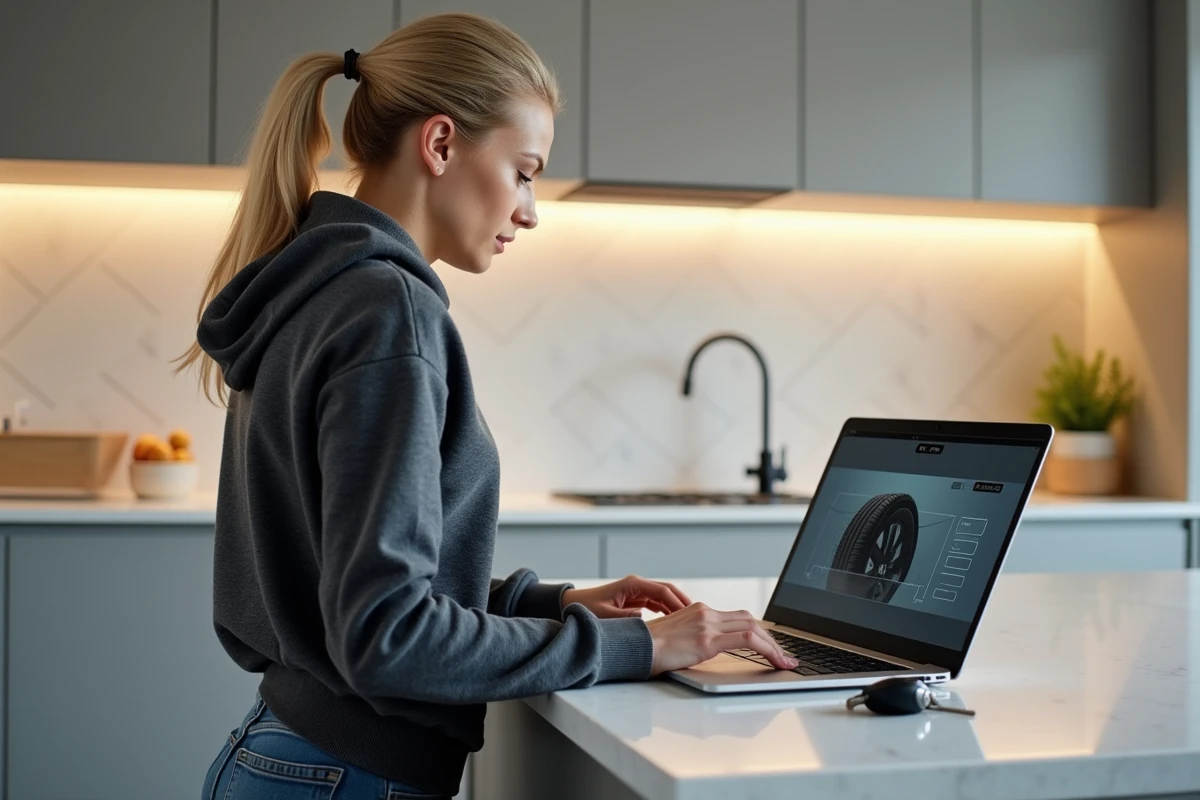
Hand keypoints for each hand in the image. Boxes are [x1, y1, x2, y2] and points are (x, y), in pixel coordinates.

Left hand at [561, 575, 690, 618]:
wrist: (572, 605)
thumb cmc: (587, 609)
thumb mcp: (606, 616)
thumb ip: (626, 618)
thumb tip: (645, 621)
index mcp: (632, 584)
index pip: (662, 591)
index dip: (677, 602)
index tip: (689, 614)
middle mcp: (637, 585)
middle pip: (666, 591)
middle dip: (682, 602)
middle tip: (696, 617)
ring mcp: (636, 591)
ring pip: (663, 597)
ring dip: (675, 607)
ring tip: (689, 622)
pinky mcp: (635, 600)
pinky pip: (656, 603)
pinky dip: (666, 610)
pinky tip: (675, 622)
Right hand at [645, 603, 797, 675]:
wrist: (633, 648)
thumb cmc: (649, 649)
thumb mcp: (677, 640)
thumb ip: (696, 640)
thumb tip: (710, 652)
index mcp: (698, 611)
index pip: (737, 617)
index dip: (759, 631)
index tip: (770, 646)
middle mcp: (705, 612)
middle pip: (750, 619)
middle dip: (771, 638)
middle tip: (784, 655)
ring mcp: (707, 623)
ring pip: (754, 627)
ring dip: (774, 645)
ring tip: (785, 662)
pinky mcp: (707, 638)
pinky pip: (748, 639)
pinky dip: (767, 650)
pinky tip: (775, 662)